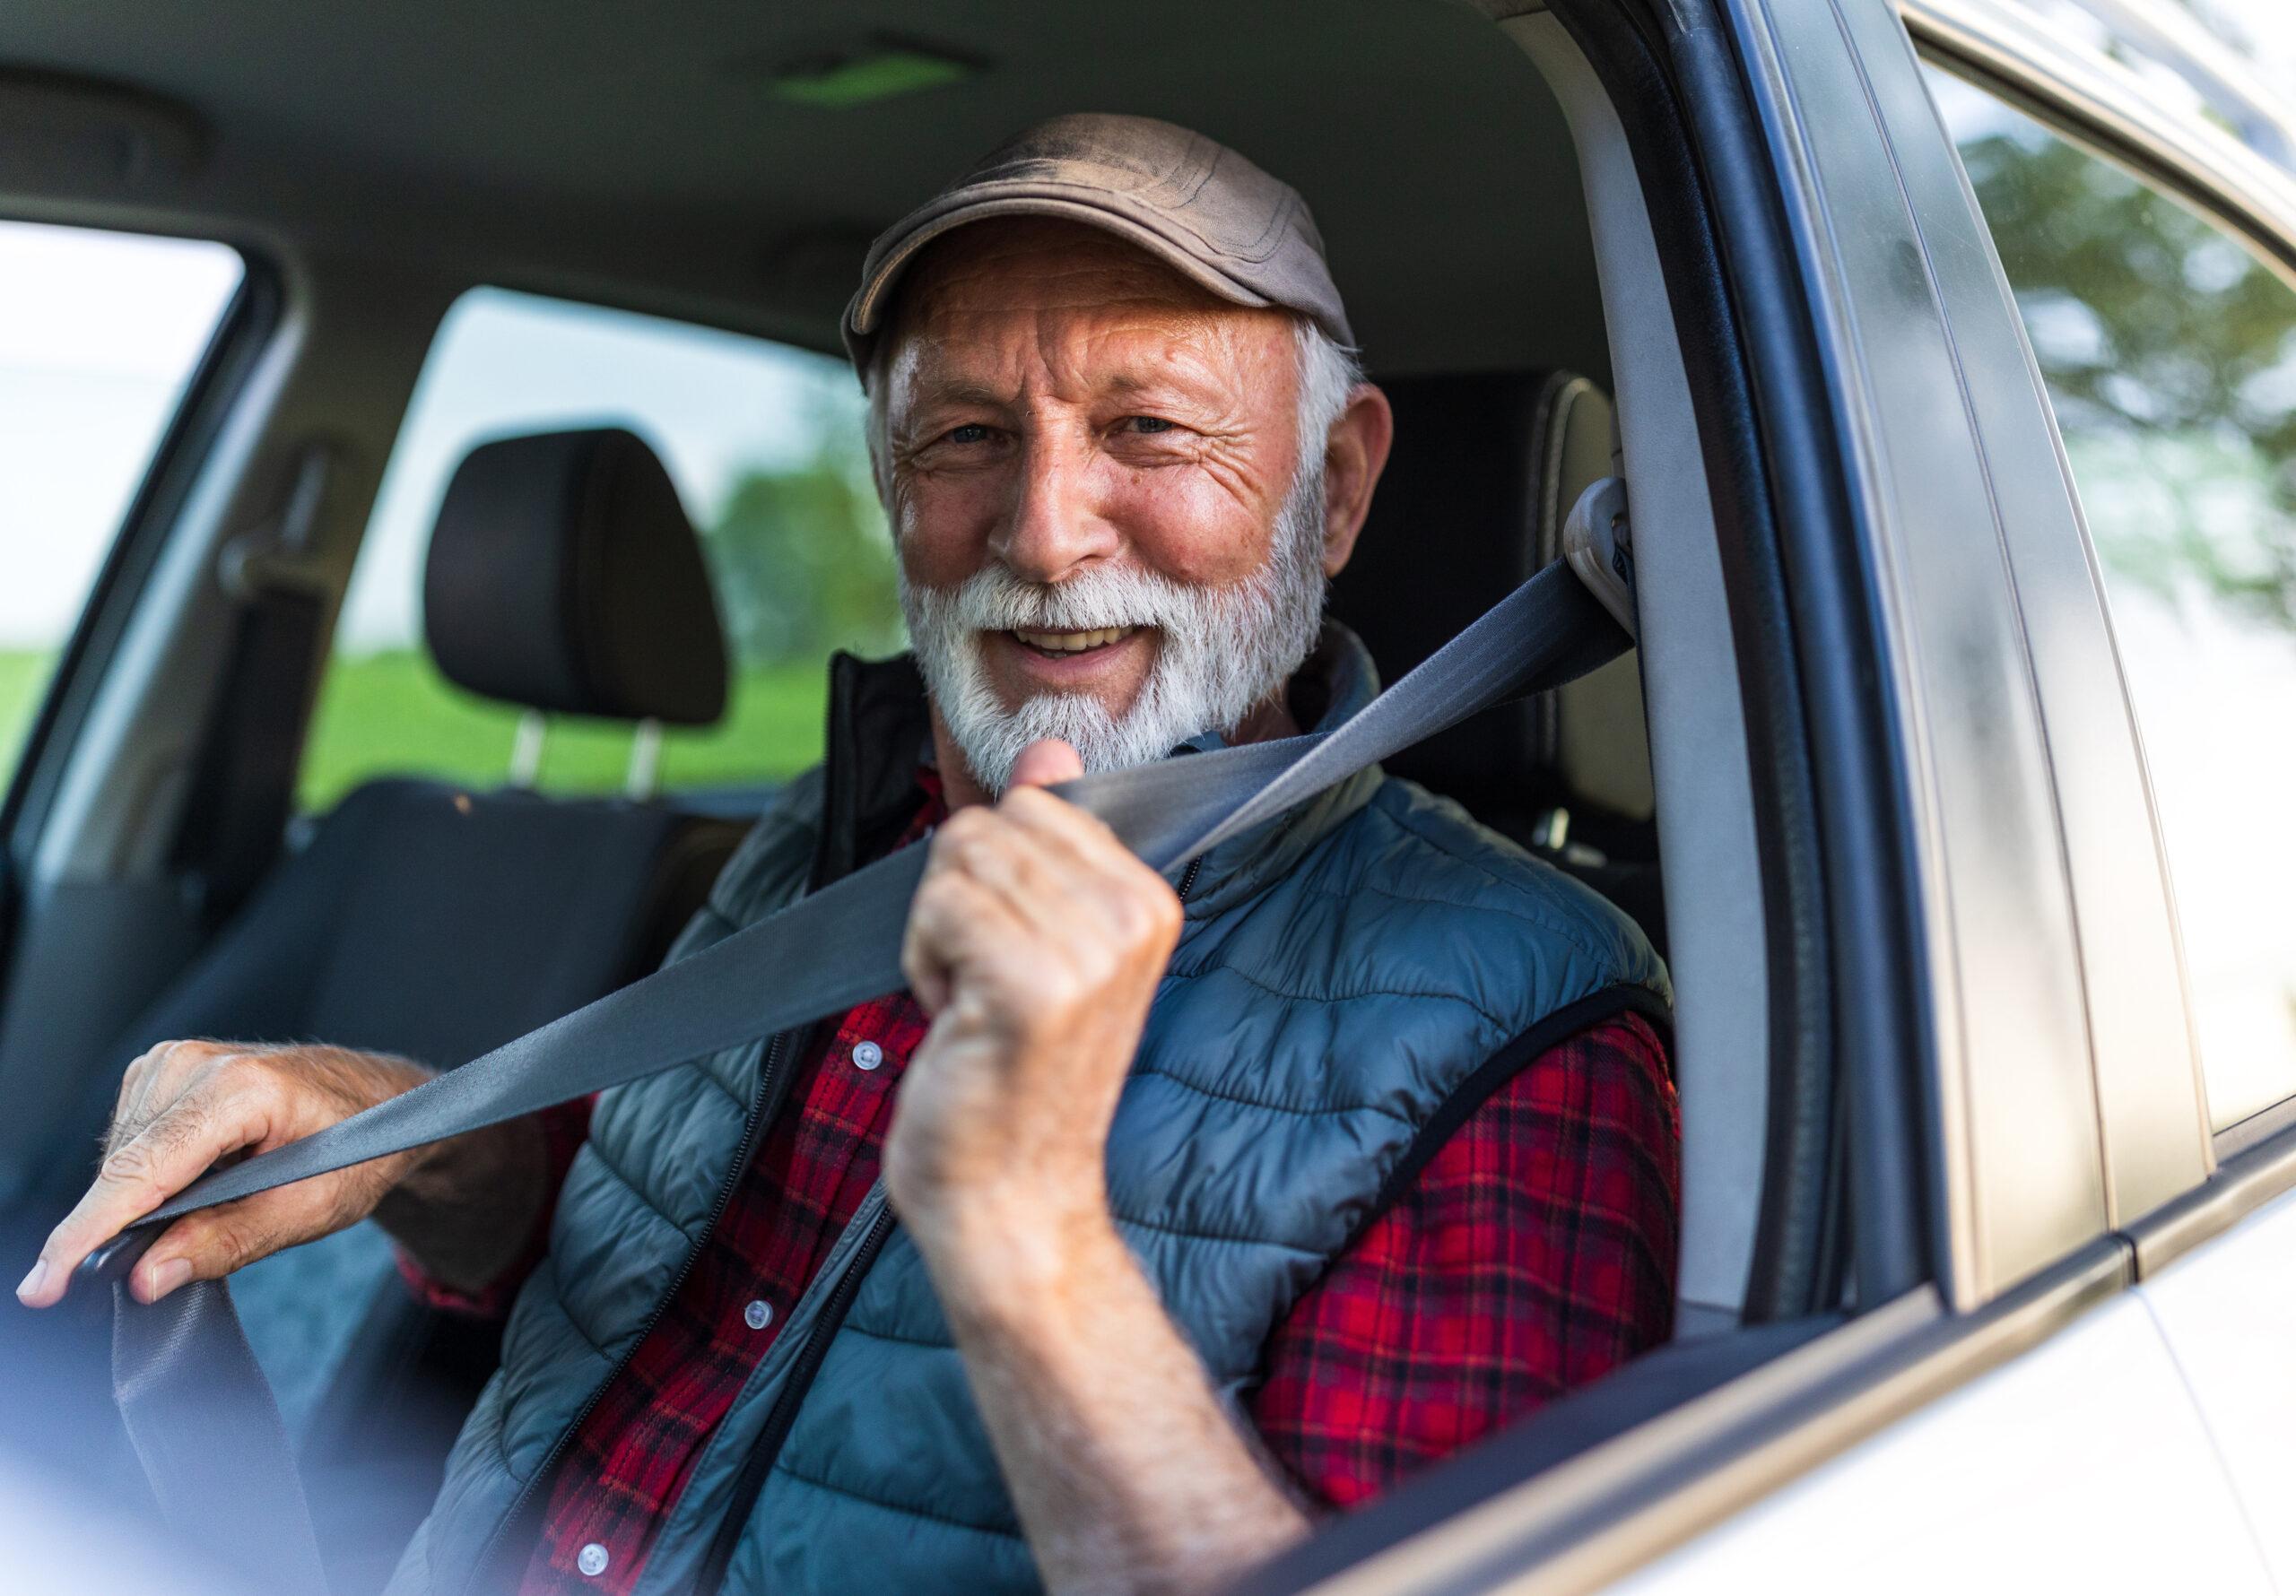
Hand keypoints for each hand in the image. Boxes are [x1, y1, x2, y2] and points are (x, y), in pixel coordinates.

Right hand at [17, 1040, 432, 1306]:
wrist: (381, 1104)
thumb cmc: (358, 1148)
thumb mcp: (310, 1208)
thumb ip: (225, 1242)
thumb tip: (145, 1278)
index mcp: (240, 1089)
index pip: (141, 1171)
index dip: (87, 1233)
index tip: (44, 1285)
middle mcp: (197, 1062)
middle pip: (123, 1170)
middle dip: (126, 1227)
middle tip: (179, 1254)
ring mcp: (175, 1060)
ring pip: (119, 1159)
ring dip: (144, 1199)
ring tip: (220, 1196)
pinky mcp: (164, 1070)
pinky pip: (129, 1143)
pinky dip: (151, 1175)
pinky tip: (200, 1176)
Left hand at [889, 739, 1181, 1268]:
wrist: (1012, 1200)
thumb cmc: (1017, 1079)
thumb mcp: (1044, 943)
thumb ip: (1048, 841)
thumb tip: (1047, 746)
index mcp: (1148, 899)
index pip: (1032, 803)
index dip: (996, 877)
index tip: (1014, 956)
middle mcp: (1131, 918)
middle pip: (986, 824)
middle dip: (959, 901)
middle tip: (987, 987)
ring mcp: (1087, 953)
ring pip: (955, 860)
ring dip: (938, 936)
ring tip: (974, 1006)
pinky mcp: (1031, 989)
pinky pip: (937, 908)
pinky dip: (923, 965)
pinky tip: (955, 1023)